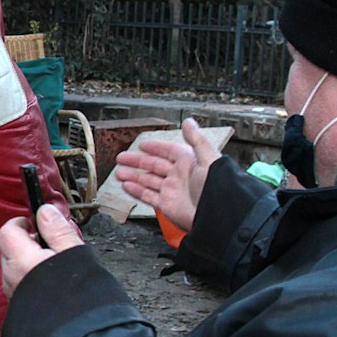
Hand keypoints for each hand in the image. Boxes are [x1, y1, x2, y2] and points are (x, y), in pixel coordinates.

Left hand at [0, 204, 83, 299]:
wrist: (78, 335)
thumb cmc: (79, 293)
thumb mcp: (73, 253)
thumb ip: (57, 230)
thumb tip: (44, 211)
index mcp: (22, 260)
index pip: (7, 231)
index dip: (19, 223)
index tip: (35, 223)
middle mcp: (12, 276)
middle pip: (9, 249)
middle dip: (26, 242)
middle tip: (50, 243)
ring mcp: (14, 293)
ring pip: (14, 268)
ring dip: (28, 261)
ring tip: (54, 264)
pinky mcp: (20, 306)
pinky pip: (20, 284)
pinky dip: (31, 278)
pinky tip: (52, 283)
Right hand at [113, 118, 218, 233]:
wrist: (217, 215)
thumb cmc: (217, 187)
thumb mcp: (208, 159)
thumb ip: (197, 140)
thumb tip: (189, 122)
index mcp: (189, 163)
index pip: (168, 151)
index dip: (155, 147)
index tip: (142, 145)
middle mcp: (179, 176)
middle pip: (153, 165)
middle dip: (137, 161)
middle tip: (122, 158)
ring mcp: (172, 191)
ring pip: (148, 181)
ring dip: (133, 176)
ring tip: (119, 173)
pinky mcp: (167, 205)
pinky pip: (148, 197)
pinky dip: (136, 191)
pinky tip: (126, 186)